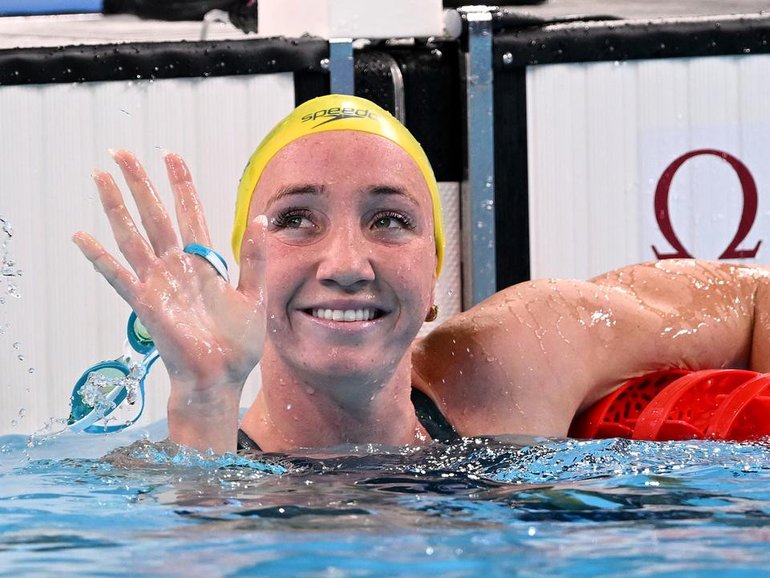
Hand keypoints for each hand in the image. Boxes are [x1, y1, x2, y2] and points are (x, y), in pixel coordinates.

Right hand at [73, 150, 265, 450]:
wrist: (221, 378)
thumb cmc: (236, 343)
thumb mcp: (254, 294)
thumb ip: (255, 258)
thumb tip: (262, 218)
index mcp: (203, 262)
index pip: (190, 213)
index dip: (180, 185)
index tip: (171, 156)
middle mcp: (177, 267)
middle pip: (155, 215)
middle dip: (140, 183)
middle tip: (121, 152)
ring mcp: (159, 284)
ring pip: (133, 236)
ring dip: (116, 206)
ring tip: (100, 177)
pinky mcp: (147, 305)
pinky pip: (120, 277)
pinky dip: (100, 258)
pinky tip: (82, 236)